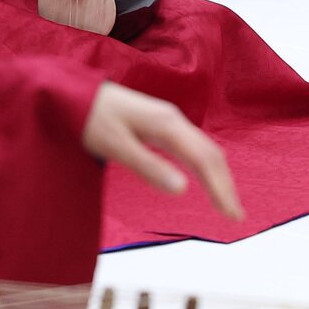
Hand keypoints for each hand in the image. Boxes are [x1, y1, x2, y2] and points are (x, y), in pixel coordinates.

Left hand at [80, 82, 242, 219]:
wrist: (73, 92)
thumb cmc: (90, 118)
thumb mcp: (115, 145)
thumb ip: (148, 167)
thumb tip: (183, 190)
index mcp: (166, 124)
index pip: (204, 160)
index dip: (221, 188)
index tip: (232, 215)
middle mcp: (173, 119)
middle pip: (210, 154)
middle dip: (225, 184)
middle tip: (235, 215)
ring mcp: (168, 119)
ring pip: (203, 149)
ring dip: (217, 175)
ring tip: (226, 202)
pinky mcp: (160, 123)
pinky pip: (192, 145)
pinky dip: (205, 165)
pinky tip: (204, 177)